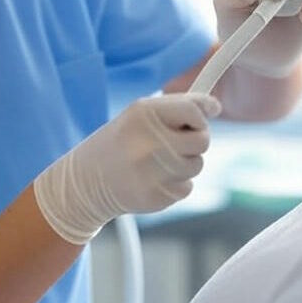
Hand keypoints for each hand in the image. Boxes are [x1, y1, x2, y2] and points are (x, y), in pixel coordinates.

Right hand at [33, 93, 220, 243]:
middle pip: (203, 140)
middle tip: (173, 142)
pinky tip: (154, 179)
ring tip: (159, 162)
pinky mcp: (157, 196)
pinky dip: (176, 183)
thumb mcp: (141, 114)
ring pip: (197, 165)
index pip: (194, 111)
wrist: (86, 182)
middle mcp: (150, 142)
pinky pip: (187, 186)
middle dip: (194, 141)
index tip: (193, 121)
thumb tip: (215, 106)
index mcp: (145, 114)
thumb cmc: (122, 141)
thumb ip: (179, 106)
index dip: (199, 116)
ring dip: (185, 163)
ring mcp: (153, 172)